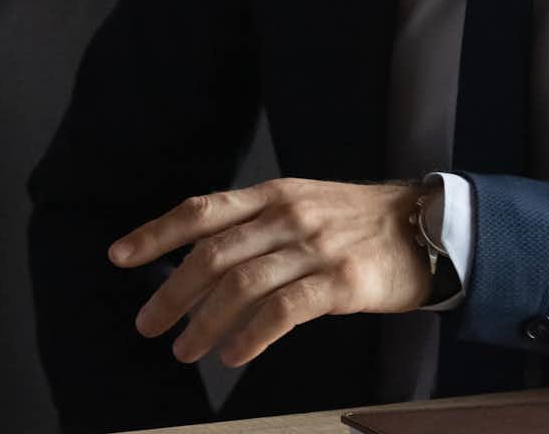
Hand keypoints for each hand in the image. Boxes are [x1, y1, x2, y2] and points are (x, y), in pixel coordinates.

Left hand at [108, 178, 432, 368]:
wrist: (428, 228)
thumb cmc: (356, 223)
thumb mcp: (301, 206)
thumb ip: (255, 226)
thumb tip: (197, 261)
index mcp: (271, 194)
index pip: (200, 211)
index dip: (155, 234)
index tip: (120, 257)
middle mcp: (287, 215)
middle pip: (212, 254)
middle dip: (171, 292)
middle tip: (147, 323)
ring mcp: (314, 247)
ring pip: (240, 285)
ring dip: (203, 321)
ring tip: (184, 349)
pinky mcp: (341, 281)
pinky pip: (283, 311)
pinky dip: (250, 335)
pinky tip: (232, 353)